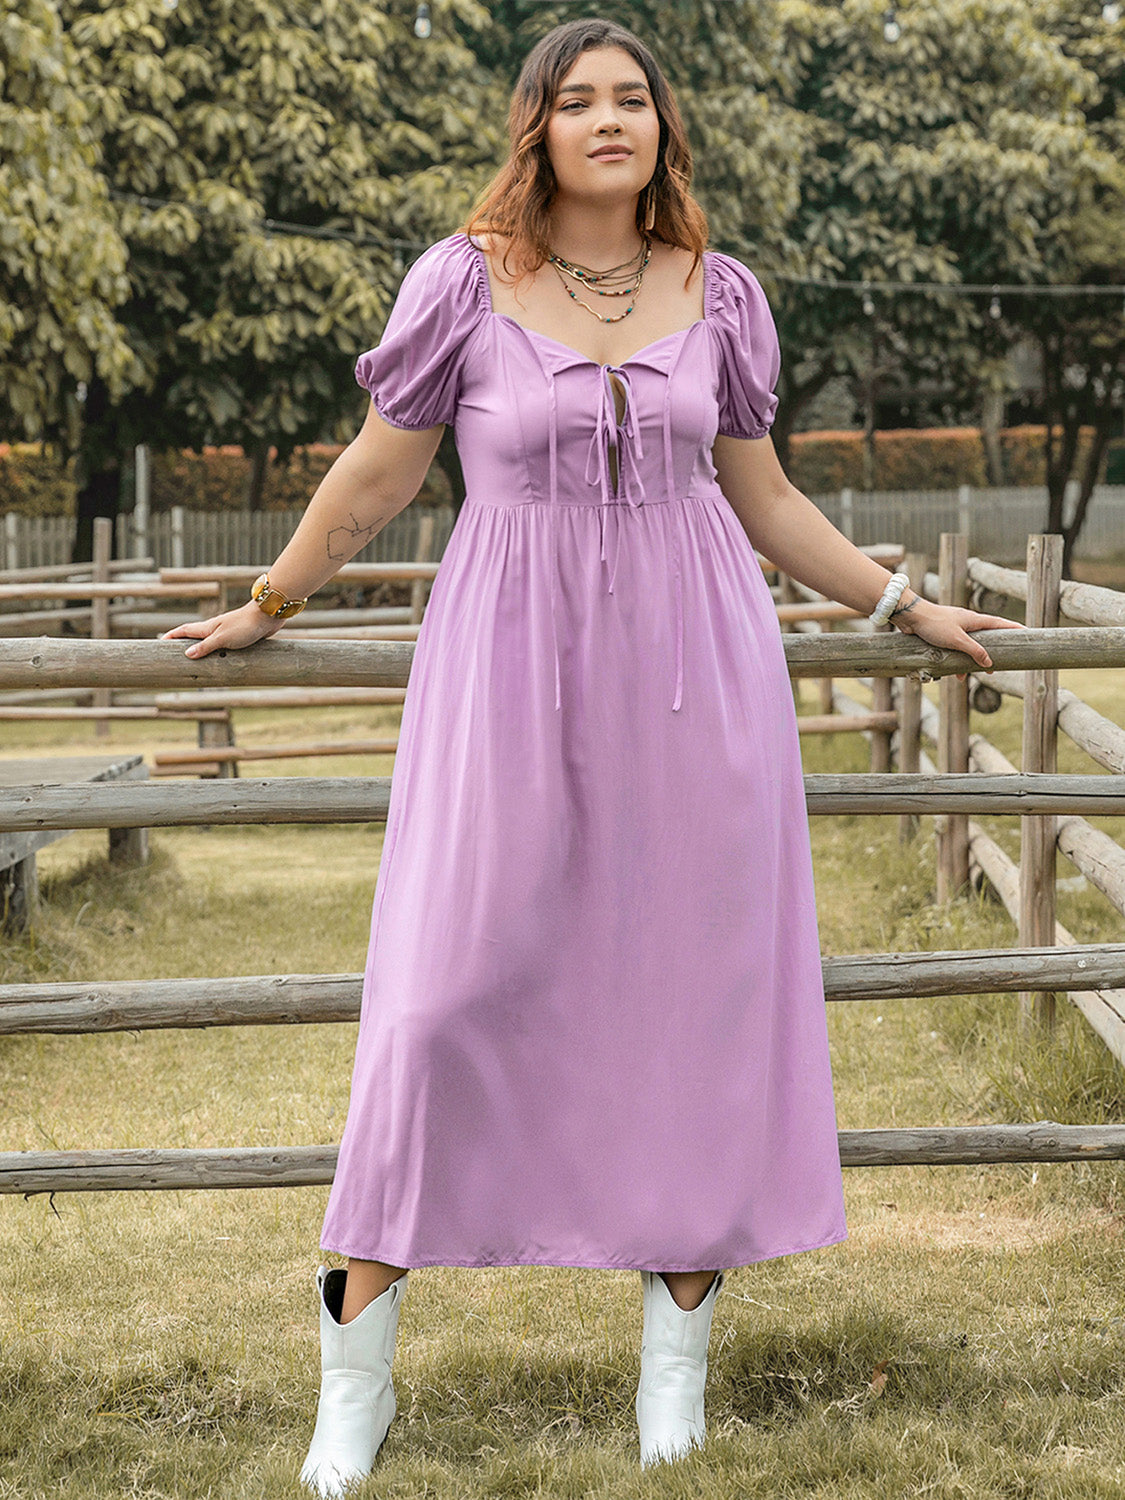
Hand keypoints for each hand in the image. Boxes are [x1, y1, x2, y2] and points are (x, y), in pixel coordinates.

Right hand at [161, 601, 284, 658]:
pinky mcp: (239, 637)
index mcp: (208, 628)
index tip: (160, 642)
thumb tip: (187, 654)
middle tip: (173, 653)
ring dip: (201, 649)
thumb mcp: (222, 639)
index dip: (171, 636)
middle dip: (183, 644)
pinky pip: (223, 647)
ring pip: (209, 642)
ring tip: (194, 661)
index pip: (184, 631)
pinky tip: (220, 660)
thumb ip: (205, 647)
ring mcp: (227, 632)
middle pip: (194, 636)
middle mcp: (215, 629)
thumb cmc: (244, 625)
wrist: (267, 616)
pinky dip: (217, 653)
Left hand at [888, 594, 1023, 673]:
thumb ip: (974, 651)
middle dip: (994, 650)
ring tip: (981, 673)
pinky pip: (957, 649)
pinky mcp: (944, 634)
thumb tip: (989, 662)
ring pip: (971, 645)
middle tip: (1002, 662)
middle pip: (987, 637)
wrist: (911, 617)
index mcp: (974, 620)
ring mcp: (955, 628)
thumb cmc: (934, 625)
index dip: (1014, 628)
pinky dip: (959, 661)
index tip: (1027, 632)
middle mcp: (967, 622)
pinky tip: (956, 674)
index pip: (1000, 624)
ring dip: (975, 659)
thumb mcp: (957, 640)